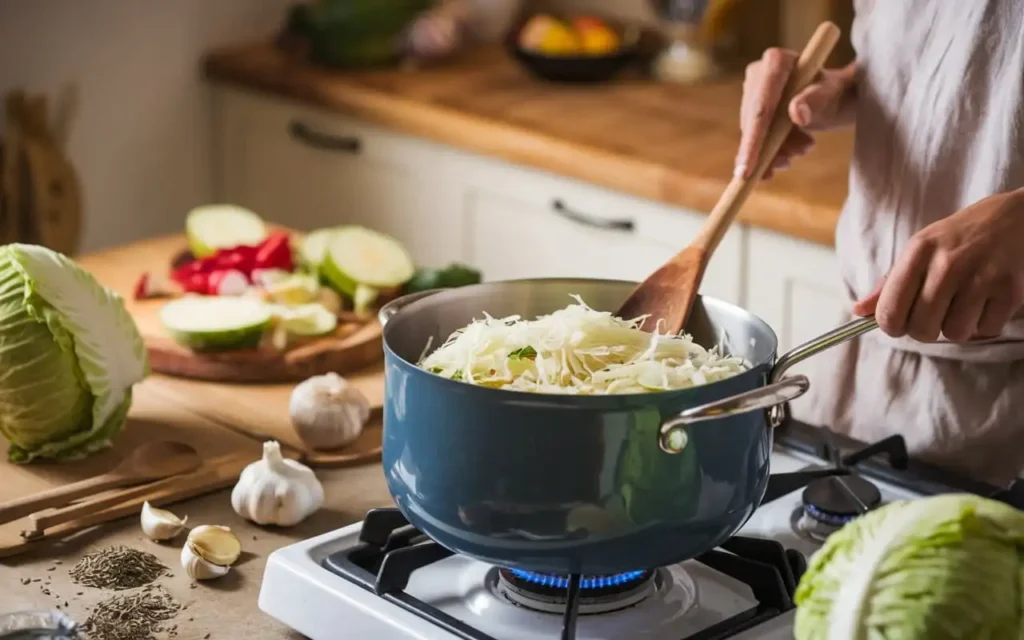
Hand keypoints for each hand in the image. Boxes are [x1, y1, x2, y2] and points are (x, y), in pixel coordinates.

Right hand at [736, 49, 857, 179]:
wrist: (836, 97)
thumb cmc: (836, 93)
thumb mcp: (832, 96)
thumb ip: (816, 100)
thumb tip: (797, 112)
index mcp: (777, 61)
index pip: (762, 106)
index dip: (754, 139)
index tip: (747, 170)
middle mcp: (759, 72)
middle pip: (752, 121)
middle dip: (765, 149)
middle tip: (788, 163)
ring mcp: (753, 90)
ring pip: (752, 131)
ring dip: (772, 150)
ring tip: (802, 149)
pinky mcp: (752, 106)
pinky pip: (753, 135)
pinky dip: (767, 153)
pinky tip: (782, 161)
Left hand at [852, 190, 1023, 341]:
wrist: (1017, 216)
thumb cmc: (960, 236)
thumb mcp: (921, 248)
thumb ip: (890, 283)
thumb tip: (858, 312)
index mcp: (919, 251)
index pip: (889, 311)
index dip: (891, 326)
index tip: (900, 322)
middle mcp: (948, 263)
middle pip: (920, 329)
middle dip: (925, 330)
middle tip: (935, 314)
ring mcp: (981, 277)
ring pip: (953, 333)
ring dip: (956, 327)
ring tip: (962, 305)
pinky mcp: (1011, 290)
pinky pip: (986, 330)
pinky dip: (984, 324)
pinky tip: (985, 302)